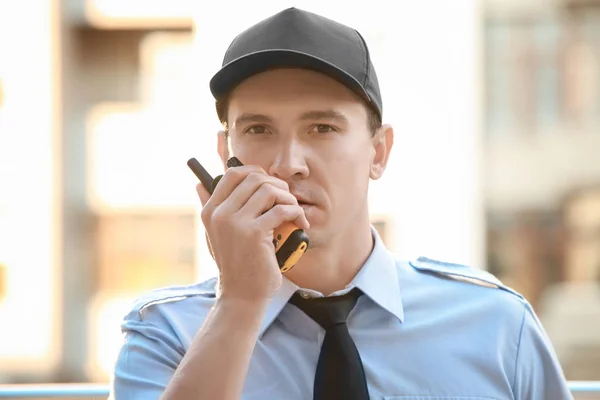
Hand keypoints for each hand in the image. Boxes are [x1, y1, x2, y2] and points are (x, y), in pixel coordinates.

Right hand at [196, 165, 308, 301]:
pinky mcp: (254, 233)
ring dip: (289, 198)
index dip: (256, 172)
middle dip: (277, 185)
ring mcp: (236, 223)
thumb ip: (211, 210)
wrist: (241, 295)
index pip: (232, 174)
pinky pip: (281, 210)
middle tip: (287, 200)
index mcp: (210, 211)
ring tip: (294, 212)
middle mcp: (220, 214)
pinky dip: (296, 213)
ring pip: (269, 191)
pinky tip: (300, 223)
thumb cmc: (235, 264)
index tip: (270, 184)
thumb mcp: (217, 235)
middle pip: (254, 178)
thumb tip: (199, 184)